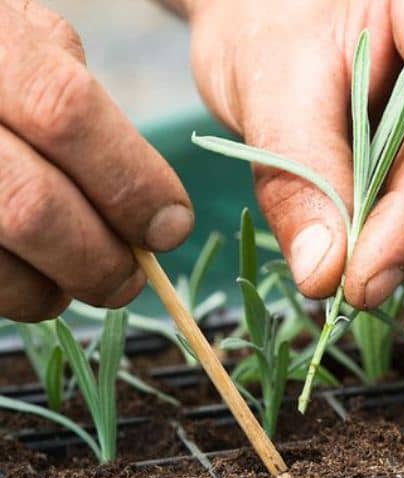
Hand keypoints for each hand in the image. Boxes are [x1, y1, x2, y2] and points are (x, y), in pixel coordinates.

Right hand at [0, 1, 192, 320]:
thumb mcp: (35, 46)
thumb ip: (88, 113)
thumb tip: (157, 211)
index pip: (67, 113)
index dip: (132, 182)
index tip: (172, 228)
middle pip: (32, 205)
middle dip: (102, 259)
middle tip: (132, 278)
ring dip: (59, 288)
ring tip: (86, 280)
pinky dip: (19, 294)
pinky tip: (39, 280)